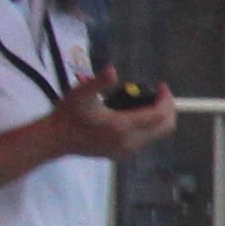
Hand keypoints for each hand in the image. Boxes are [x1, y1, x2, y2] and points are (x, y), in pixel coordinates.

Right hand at [52, 75, 172, 160]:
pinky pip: (146, 140)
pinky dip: (149, 126)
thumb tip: (113, 69)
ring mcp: (127, 151)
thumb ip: (99, 81)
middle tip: (159, 93)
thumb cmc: (68, 114)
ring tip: (147, 100)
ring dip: (159, 117)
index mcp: (122, 126)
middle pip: (165, 127)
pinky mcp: (122, 155)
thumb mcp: (81, 93)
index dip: (165, 98)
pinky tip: (137, 113)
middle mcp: (129, 142)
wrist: (56, 139)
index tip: (160, 85)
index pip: (159, 115)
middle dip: (168, 108)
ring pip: (157, 135)